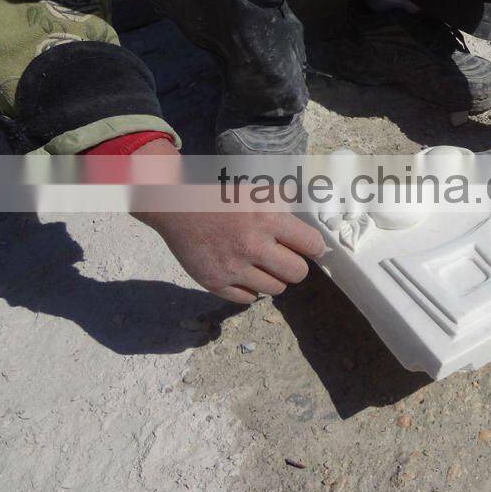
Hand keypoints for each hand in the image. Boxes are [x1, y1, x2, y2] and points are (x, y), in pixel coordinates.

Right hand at [131, 139, 324, 303]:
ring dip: (273, 278)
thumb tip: (310, 223)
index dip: (314, 247)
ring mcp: (233, 267)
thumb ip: (283, 207)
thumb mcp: (256, 192)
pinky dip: (250, 289)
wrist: (176, 207)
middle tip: (286, 258)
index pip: (312, 245)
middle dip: (295, 266)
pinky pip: (248, 299)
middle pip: (297, 273)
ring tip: (262, 265)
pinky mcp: (214, 282)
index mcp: (267, 219)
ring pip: (275, 289)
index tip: (311, 249)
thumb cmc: (220, 196)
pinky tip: (244, 274)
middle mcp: (252, 246)